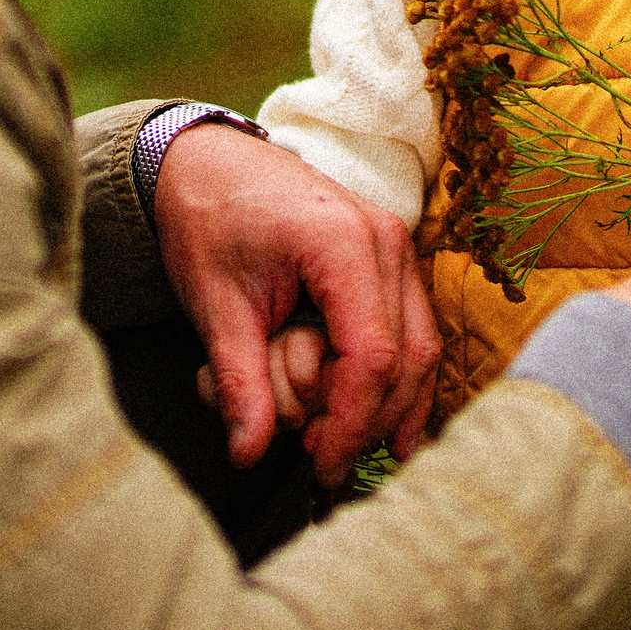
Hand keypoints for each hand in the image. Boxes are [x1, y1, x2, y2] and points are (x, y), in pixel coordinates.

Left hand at [153, 126, 439, 483]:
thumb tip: (250, 454)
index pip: (372, 357)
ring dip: (389, 404)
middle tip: (321, 463)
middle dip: (368, 420)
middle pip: (408, 357)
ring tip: (345, 446)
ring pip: (422, 345)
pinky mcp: (392, 258)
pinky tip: (385, 423)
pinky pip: (413, 327)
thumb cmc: (208, 223)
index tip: (320, 466)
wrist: (208, 163)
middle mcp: (387, 241)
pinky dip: (398, 376)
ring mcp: (397, 246)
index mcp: (344, 245)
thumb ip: (239, 382)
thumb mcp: (214, 305)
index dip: (351, 423)